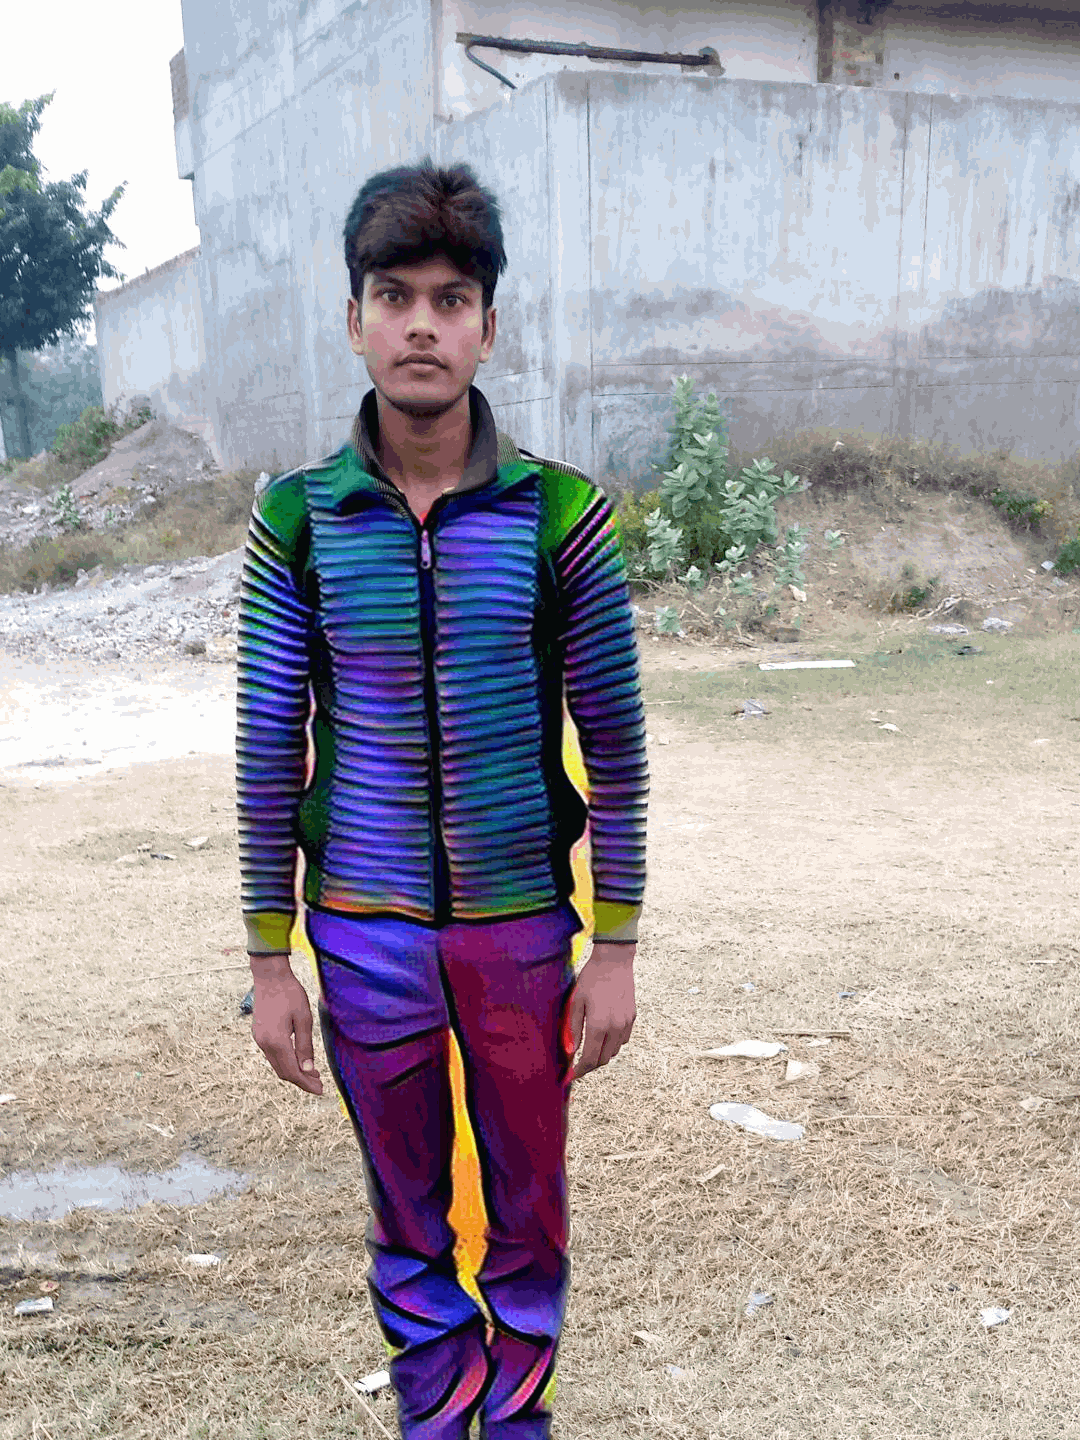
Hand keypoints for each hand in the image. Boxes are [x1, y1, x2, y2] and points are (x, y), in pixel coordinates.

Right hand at [249, 953, 323, 1094]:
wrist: (269, 976)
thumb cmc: (290, 994)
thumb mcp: (303, 1019)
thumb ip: (305, 1046)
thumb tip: (308, 1069)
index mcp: (276, 1041)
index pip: (292, 1071)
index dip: (306, 1083)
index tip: (320, 1090)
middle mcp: (264, 1044)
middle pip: (283, 1072)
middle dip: (301, 1080)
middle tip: (318, 1083)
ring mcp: (259, 1039)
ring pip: (277, 1064)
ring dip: (293, 1071)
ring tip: (312, 1073)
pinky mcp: (259, 1034)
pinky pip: (272, 1054)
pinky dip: (285, 1061)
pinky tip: (297, 1059)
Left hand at [564, 942, 635, 1080]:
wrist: (614, 961)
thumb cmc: (591, 979)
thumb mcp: (576, 1002)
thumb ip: (573, 1028)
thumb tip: (571, 1051)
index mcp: (599, 1025)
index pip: (590, 1059)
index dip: (580, 1071)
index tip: (571, 1076)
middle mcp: (615, 1028)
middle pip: (604, 1059)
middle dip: (590, 1065)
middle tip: (578, 1064)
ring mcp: (626, 1023)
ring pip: (615, 1051)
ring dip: (602, 1054)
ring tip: (589, 1049)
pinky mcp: (632, 1017)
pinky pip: (623, 1039)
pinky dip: (613, 1044)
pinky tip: (603, 1035)